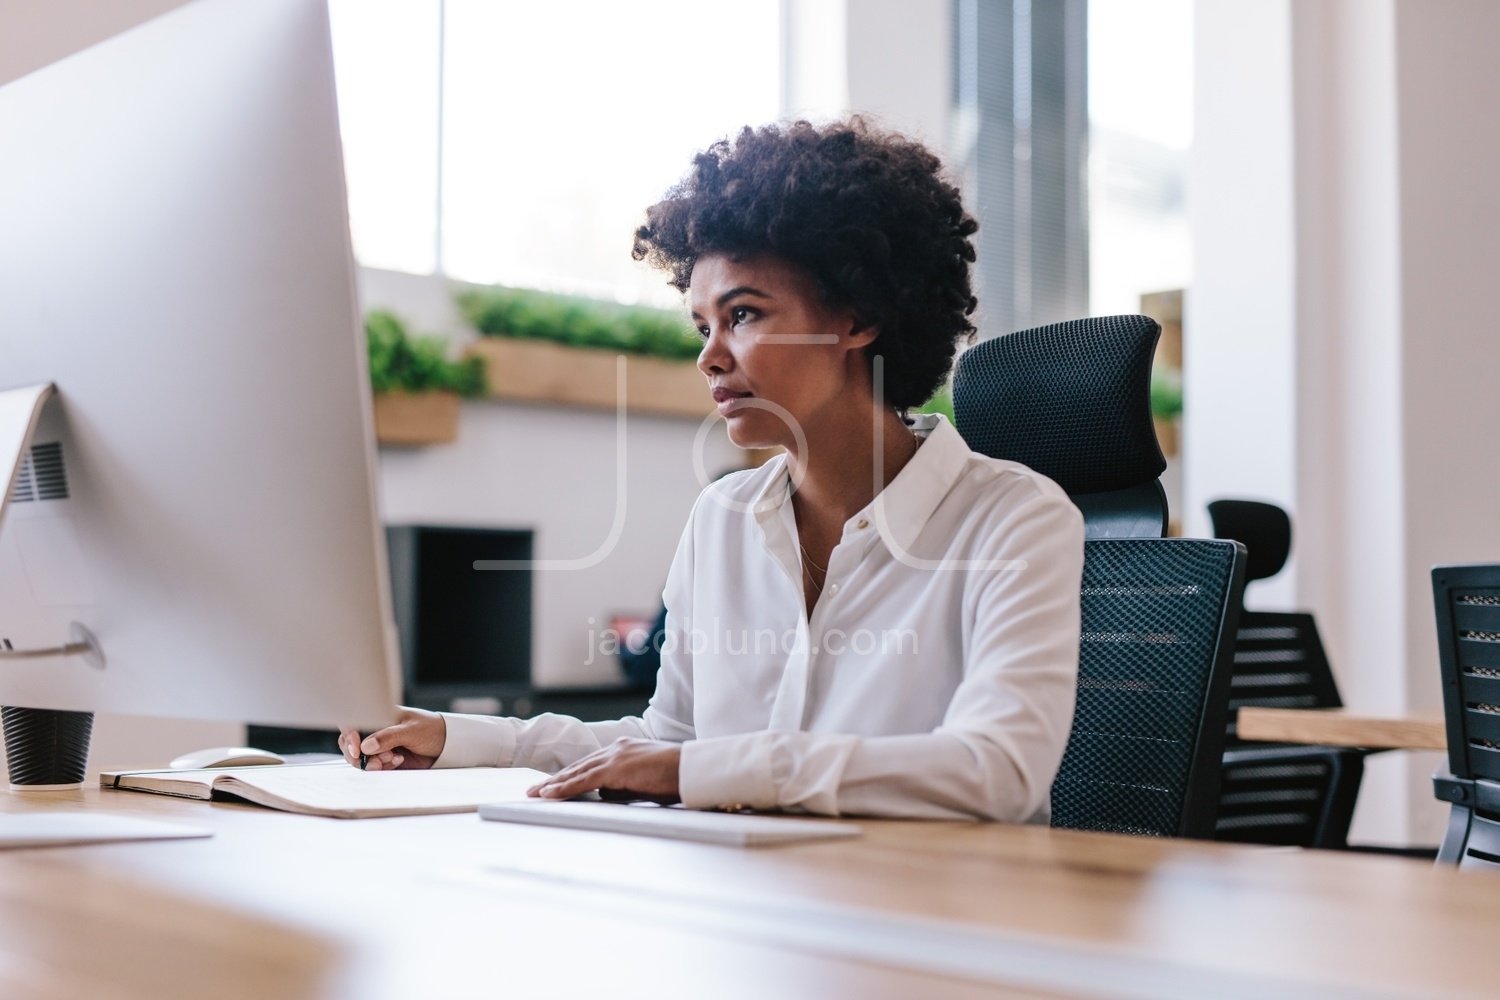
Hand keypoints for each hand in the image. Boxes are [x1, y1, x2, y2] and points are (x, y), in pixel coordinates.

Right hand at [339, 707, 445, 770]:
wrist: (447, 745)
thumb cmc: (431, 729)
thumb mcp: (411, 731)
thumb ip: (389, 737)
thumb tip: (366, 747)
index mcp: (378, 717)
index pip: (352, 724)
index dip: (349, 737)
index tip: (357, 750)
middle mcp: (375, 731)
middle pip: (349, 744)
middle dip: (358, 756)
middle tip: (377, 762)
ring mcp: (379, 746)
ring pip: (359, 758)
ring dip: (372, 762)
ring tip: (393, 759)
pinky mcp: (385, 760)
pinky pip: (373, 767)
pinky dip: (382, 768)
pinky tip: (398, 761)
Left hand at [528, 738, 681, 802]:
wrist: (691, 769)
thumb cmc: (674, 778)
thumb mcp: (644, 782)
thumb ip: (623, 786)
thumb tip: (605, 794)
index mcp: (624, 749)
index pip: (591, 763)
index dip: (571, 774)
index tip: (555, 783)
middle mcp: (616, 749)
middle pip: (579, 766)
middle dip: (556, 779)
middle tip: (536, 789)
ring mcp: (615, 757)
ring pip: (577, 772)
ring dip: (555, 784)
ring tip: (536, 793)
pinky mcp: (616, 768)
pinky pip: (584, 780)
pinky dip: (566, 788)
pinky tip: (551, 794)